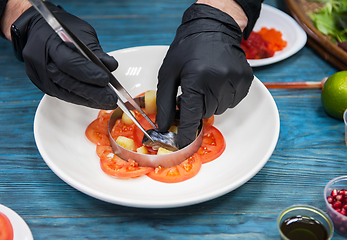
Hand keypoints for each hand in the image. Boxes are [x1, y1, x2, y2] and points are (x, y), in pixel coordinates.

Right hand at [22, 3, 117, 108]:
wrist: (37, 30)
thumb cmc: (61, 29)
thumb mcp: (81, 32)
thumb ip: (95, 50)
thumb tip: (111, 65)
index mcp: (49, 43)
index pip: (69, 62)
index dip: (88, 73)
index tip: (106, 80)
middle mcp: (41, 62)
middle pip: (68, 81)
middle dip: (92, 92)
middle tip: (111, 98)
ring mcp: (40, 76)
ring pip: (65, 92)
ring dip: (88, 99)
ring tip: (106, 102)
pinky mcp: (43, 85)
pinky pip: (63, 95)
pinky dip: (81, 99)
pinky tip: (95, 101)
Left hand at [156, 3, 253, 147]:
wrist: (212, 27)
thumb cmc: (187, 49)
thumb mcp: (169, 73)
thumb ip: (164, 102)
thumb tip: (163, 126)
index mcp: (197, 78)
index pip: (191, 115)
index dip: (185, 132)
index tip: (182, 142)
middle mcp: (219, 80)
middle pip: (206, 113)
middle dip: (196, 107)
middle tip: (192, 92)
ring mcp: (235, 79)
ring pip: (220, 108)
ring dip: (210, 102)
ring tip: (204, 83)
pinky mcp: (245, 79)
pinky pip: (233, 101)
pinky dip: (223, 96)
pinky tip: (216, 82)